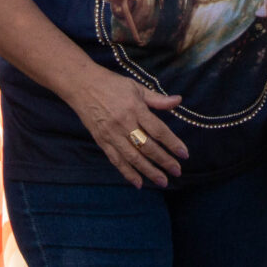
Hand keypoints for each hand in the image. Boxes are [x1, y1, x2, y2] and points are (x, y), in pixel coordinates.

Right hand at [66, 63, 186, 188]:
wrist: (82, 85)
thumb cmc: (111, 84)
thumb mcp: (136, 87)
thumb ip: (157, 99)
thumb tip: (179, 101)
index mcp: (135, 108)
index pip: (158, 130)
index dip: (172, 143)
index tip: (184, 154)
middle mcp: (124, 123)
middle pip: (147, 146)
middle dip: (164, 161)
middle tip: (177, 171)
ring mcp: (112, 134)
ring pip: (133, 157)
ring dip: (149, 171)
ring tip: (162, 181)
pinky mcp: (102, 141)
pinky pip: (116, 160)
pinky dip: (127, 173)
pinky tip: (138, 183)